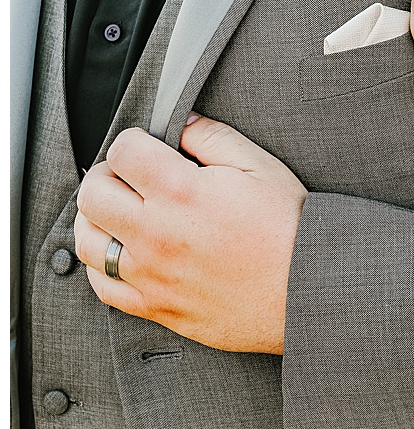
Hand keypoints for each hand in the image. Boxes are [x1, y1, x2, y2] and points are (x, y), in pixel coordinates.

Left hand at [73, 119, 307, 354]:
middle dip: (110, 175)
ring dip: (100, 219)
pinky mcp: (156, 306)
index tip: (150, 149)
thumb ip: (214, 137)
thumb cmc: (294, 232)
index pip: (123, 150)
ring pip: (87, 239)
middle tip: (134, 178)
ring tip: (126, 214)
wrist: (311, 292)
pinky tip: (128, 253)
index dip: (136, 142)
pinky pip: (103, 285)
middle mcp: (156, 233)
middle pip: (93, 192)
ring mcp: (152, 273)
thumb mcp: (263, 169)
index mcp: (182, 192)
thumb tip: (181, 123)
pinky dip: (105, 265)